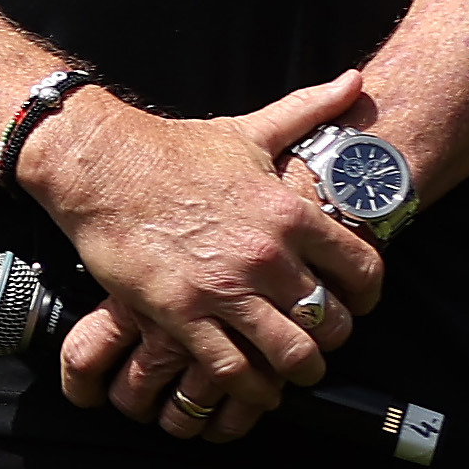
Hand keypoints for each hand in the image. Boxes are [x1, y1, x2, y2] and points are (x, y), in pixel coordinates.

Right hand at [31, 74, 390, 442]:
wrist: (100, 165)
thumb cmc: (175, 150)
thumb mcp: (248, 130)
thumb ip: (308, 111)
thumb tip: (357, 80)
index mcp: (288, 212)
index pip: (362, 269)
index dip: (367, 297)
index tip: (355, 305)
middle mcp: (264, 254)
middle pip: (330, 322)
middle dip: (332, 340)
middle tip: (320, 343)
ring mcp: (223, 288)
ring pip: (290, 355)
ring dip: (298, 371)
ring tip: (291, 372)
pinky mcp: (181, 314)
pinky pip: (232, 370)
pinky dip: (251, 389)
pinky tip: (253, 386)